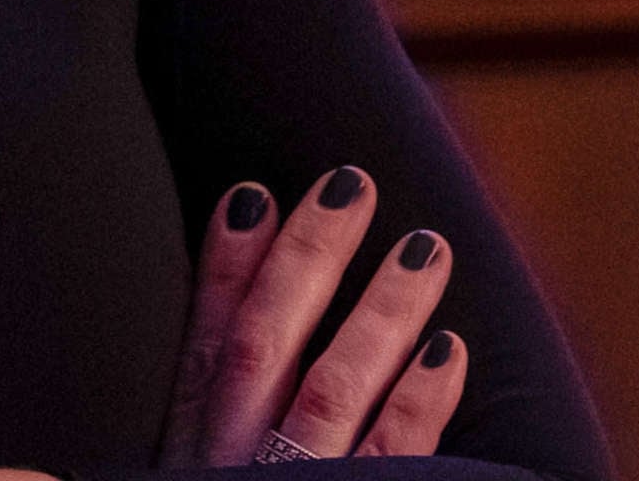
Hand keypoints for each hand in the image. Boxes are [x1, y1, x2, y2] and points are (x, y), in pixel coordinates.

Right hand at [163, 165, 467, 464]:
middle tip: (350, 186)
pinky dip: (417, 402)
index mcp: (190, 459)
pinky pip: (390, 457)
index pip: (203, 351)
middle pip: (263, 348)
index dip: (223, 269)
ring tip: (424, 249)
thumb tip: (246, 321)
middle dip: (305, 258)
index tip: (251, 195)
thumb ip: (216, 419)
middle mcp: (233, 467)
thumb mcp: (190, 476)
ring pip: (333, 388)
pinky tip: (448, 349)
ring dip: (380, 311)